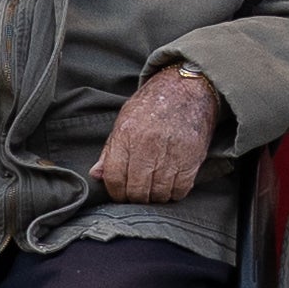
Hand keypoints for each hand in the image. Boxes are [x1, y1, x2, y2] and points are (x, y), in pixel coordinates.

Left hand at [89, 64, 220, 208]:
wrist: (187, 89)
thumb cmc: (152, 105)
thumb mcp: (124, 120)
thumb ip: (110, 150)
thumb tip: (96, 174)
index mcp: (127, 136)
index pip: (115, 178)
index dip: (115, 192)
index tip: (120, 194)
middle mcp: (148, 146)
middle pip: (137, 191)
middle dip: (135, 198)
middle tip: (138, 195)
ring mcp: (172, 154)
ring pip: (158, 194)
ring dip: (155, 197)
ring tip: (154, 189)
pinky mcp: (192, 159)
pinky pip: (180, 190)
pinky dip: (174, 193)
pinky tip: (171, 184)